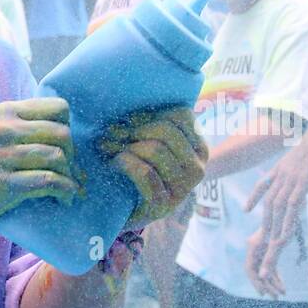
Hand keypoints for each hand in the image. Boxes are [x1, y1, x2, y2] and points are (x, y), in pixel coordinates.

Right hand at [0, 97, 83, 229]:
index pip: (59, 108)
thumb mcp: (2, 132)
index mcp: (6, 112)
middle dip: (73, 156)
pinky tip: (65, 199)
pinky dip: (65, 191)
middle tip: (70, 172)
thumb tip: (78, 136)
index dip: (69, 128)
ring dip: (71, 176)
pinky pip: (48, 182)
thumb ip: (31, 125)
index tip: (64, 147)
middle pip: (62, 134)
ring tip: (69, 187)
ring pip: (57, 157)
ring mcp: (0, 157)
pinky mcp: (2, 184)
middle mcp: (2, 130)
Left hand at [98, 107, 206, 228]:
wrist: (128, 214)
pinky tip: (114, 163)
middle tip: (111, 134)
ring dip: (125, 146)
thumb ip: (154, 123)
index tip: (127, 120)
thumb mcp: (154, 145)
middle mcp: (198, 168)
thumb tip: (131, 93)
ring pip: (155, 149)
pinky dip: (125, 163)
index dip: (149, 113)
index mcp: (199, 148)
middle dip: (133, 129)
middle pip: (166, 130)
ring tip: (108, 148)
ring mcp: (183, 189)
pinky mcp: (164, 206)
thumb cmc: (139, 172)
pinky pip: (145, 173)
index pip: (181, 114)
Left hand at [243, 118, 307, 269]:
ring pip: (278, 208)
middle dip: (265, 222)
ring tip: (273, 243)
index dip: (253, 197)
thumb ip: (299, 164)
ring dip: (274, 227)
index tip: (246, 209)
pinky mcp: (302, 184)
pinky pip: (291, 208)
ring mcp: (290, 180)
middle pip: (269, 203)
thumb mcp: (304, 153)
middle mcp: (281, 175)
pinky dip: (287, 222)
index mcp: (281, 167)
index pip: (262, 184)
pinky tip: (285, 234)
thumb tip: (303, 167)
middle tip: (262, 238)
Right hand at [245, 225, 285, 298]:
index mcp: (254, 244)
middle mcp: (257, 246)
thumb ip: (270, 258)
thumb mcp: (279, 240)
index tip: (264, 293)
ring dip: (273, 282)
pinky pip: (271, 264)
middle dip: (267, 285)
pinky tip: (282, 284)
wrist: (292, 201)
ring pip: (265, 269)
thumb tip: (263, 276)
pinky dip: (276, 275)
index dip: (255, 282)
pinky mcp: (272, 246)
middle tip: (276, 296)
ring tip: (282, 292)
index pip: (250, 269)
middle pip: (258, 271)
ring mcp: (264, 246)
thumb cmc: (286, 218)